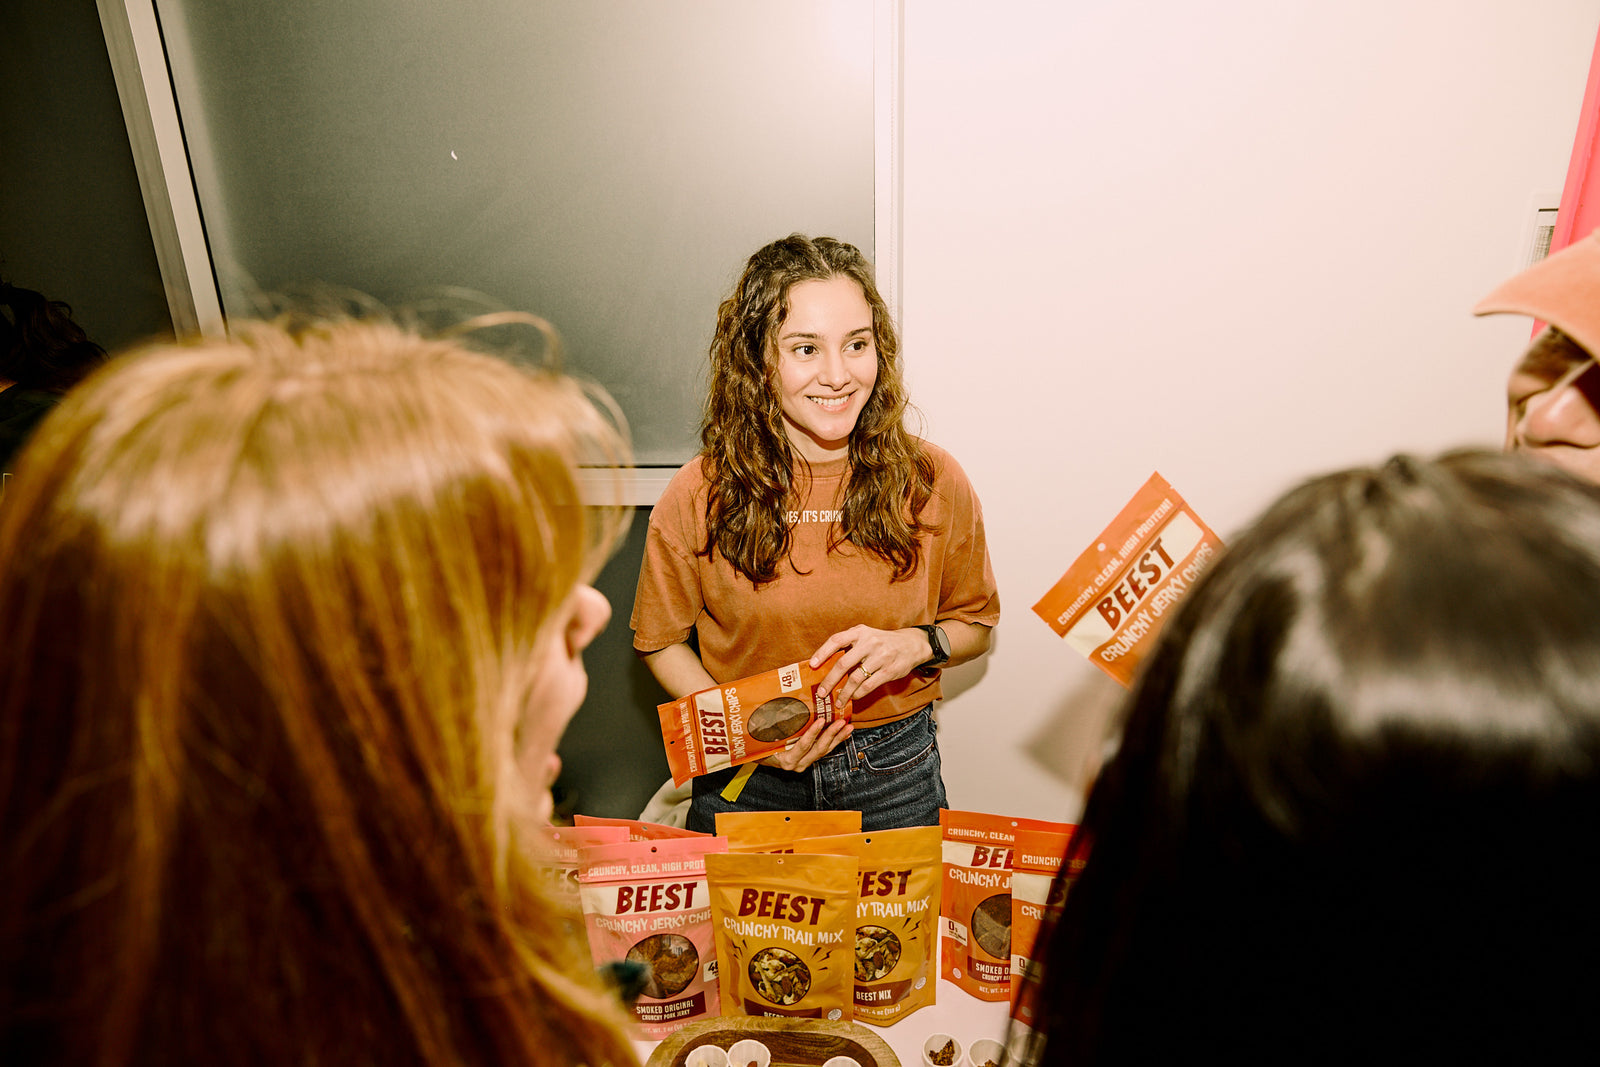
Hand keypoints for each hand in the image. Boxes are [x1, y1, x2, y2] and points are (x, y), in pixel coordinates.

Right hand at [758, 713, 853, 771]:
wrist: (760, 759)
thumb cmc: (760, 747)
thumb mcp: (764, 739)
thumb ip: (772, 727)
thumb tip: (778, 706)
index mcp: (787, 759)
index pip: (802, 746)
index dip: (812, 733)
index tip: (820, 720)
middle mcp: (797, 764)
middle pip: (818, 749)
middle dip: (832, 735)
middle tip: (841, 722)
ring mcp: (804, 763)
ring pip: (824, 751)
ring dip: (838, 738)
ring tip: (848, 727)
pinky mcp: (809, 760)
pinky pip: (824, 751)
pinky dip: (835, 741)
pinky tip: (844, 734)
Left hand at [810, 625, 930, 708]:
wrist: (912, 645)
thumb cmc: (881, 642)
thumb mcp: (866, 636)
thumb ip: (848, 645)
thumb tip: (824, 664)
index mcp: (860, 632)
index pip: (836, 640)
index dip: (822, 652)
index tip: (812, 665)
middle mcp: (869, 642)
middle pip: (843, 663)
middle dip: (830, 680)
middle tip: (821, 693)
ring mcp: (880, 657)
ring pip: (856, 678)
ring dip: (844, 693)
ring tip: (837, 702)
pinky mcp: (889, 670)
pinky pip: (869, 685)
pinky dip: (858, 694)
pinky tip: (853, 698)